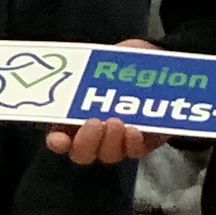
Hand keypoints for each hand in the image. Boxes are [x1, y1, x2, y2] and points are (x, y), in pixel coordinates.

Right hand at [45, 36, 154, 165]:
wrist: (158, 69)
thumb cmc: (123, 65)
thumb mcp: (107, 59)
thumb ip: (94, 66)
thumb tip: (87, 67)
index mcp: (75, 116)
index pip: (59, 137)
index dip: (57, 142)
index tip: (59, 139)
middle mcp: (94, 134)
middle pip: (81, 153)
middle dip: (85, 142)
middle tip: (94, 122)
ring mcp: (117, 142)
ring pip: (107, 155)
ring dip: (109, 142)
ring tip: (116, 121)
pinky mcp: (141, 144)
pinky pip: (134, 152)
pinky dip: (132, 144)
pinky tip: (134, 130)